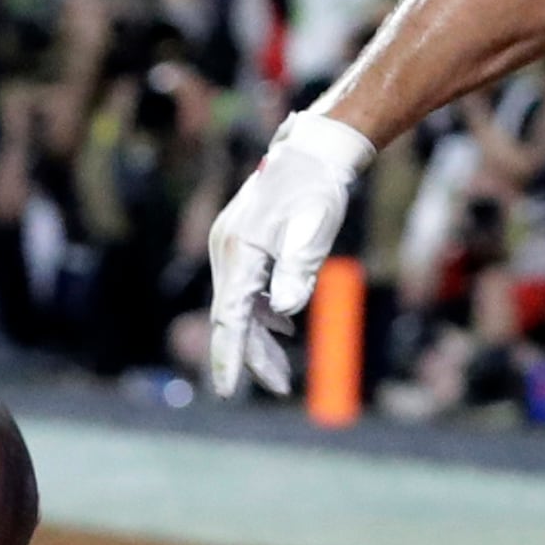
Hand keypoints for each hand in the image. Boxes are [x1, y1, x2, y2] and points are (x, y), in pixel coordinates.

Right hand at [204, 111, 376, 395]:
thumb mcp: (315, 231)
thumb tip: (284, 312)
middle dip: (251, 355)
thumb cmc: (317, 190)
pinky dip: (262, 314)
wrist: (312, 153)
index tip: (226, 391)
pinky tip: (281, 331)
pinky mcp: (243, 246)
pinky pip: (246, 291)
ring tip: (283, 374)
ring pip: (239, 307)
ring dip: (259, 339)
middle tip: (281, 388)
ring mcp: (231, 248)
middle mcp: (226, 251)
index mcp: (241, 251)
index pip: (230, 317)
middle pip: (232, 317)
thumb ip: (298, 271)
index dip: (229, 356)